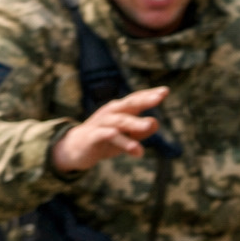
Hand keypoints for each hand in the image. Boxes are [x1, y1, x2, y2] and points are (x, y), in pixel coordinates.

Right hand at [50, 87, 168, 172]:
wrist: (74, 150)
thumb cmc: (105, 140)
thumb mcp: (126, 136)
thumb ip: (141, 131)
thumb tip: (156, 122)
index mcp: (120, 111)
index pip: (136, 99)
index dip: (150, 94)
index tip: (166, 90)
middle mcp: (111, 113)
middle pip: (128, 104)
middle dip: (144, 100)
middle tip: (159, 98)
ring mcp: (101, 124)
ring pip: (119, 121)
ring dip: (134, 124)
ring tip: (149, 127)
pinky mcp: (92, 137)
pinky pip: (104, 135)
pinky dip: (115, 135)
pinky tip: (127, 141)